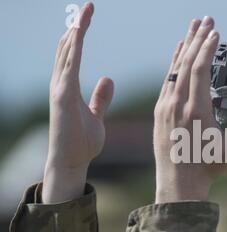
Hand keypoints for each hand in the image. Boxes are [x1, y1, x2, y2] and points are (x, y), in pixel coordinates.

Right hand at [42, 2, 113, 202]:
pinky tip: (78, 34)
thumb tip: (108, 79)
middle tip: (87, 6)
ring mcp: (59, 89)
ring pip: (66, 53)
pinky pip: (68, 68)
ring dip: (75, 32)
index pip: (73, 53)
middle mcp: (61, 84)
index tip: (88, 15)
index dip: (80, 33)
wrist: (72, 162)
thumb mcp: (96, 115)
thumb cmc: (82, 141)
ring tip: (83, 12)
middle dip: (77, 26)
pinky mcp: (62, 97)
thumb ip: (100, 98)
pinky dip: (72, 50)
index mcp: (69, 86)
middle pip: (68, 48)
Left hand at [153, 17, 226, 202]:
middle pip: (186, 63)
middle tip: (205, 19)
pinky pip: (166, 82)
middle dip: (197, 39)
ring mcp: (164, 108)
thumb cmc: (207, 167)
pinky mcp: (158, 113)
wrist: (178, 184)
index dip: (208, 48)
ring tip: (191, 29)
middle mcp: (177, 105)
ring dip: (184, 47)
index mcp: (196, 110)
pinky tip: (177, 55)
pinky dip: (172, 65)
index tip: (216, 31)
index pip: (200, 69)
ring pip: (173, 70)